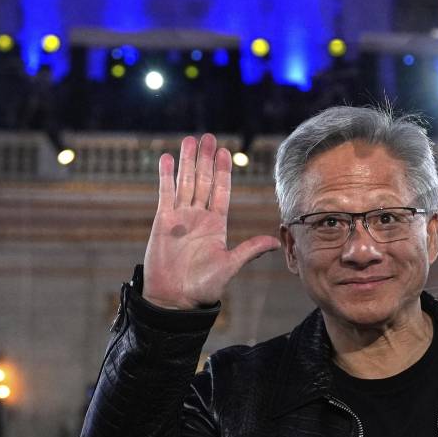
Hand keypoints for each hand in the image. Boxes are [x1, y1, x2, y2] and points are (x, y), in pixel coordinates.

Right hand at [143, 134, 280, 309]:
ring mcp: (180, 217)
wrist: (175, 300)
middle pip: (203, 181)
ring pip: (185, 183)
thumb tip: (275, 242)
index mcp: (216, 225)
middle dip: (205, 159)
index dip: (223, 171)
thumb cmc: (203, 288)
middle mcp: (199, 217)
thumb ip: (249, 250)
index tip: (225, 151)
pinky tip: (166, 158)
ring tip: (189, 140)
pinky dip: (166, 176)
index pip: (221, 191)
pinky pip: (165, 193)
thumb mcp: (230, 266)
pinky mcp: (163, 221)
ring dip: (187, 162)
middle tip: (207, 137)